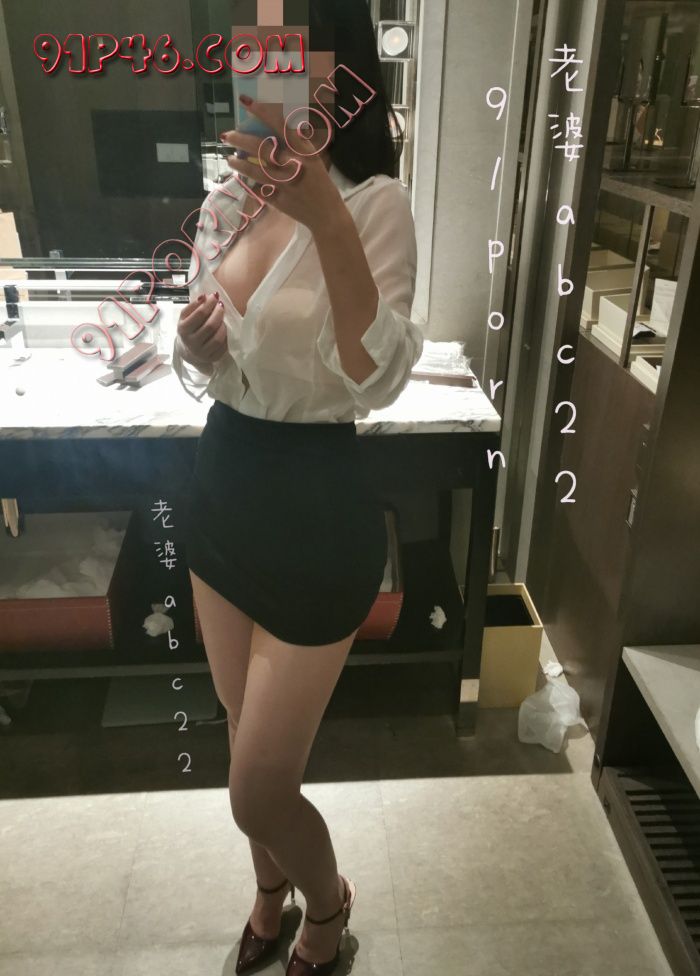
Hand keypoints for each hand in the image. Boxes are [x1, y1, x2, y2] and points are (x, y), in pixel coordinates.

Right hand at [177, 293, 227, 369]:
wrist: (188, 350)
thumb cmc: (189, 329)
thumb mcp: (185, 316)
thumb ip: (194, 305)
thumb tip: (205, 296)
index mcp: (183, 329)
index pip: (200, 314)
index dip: (209, 303)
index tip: (214, 296)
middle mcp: (192, 343)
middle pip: (210, 326)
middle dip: (218, 312)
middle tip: (221, 305)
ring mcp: (202, 353)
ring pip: (218, 337)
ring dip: (223, 325)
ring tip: (221, 318)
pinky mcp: (212, 358)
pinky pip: (223, 346)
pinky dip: (225, 336)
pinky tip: (222, 329)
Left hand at [220, 96, 342, 232]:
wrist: (327, 215)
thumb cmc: (321, 184)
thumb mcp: (314, 159)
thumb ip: (298, 144)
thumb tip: (281, 125)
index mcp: (304, 151)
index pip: (280, 125)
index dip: (262, 112)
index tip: (246, 102)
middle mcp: (293, 164)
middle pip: (261, 148)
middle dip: (240, 139)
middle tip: (226, 135)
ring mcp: (284, 184)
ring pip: (255, 170)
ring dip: (239, 163)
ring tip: (229, 159)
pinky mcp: (278, 201)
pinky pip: (259, 190)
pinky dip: (250, 184)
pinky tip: (244, 178)